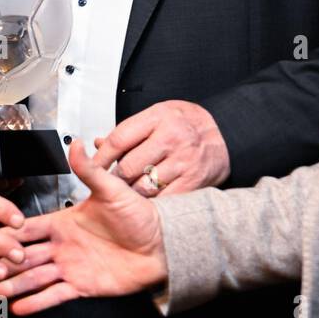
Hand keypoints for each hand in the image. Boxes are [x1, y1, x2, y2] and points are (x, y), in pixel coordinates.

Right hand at [0, 137, 167, 314]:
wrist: (162, 245)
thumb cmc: (141, 216)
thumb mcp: (113, 189)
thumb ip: (90, 170)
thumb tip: (77, 144)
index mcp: (65, 221)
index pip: (28, 228)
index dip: (6, 232)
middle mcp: (63, 245)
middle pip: (23, 256)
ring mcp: (70, 266)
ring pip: (33, 278)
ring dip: (11, 285)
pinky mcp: (81, 286)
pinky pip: (53, 296)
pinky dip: (35, 303)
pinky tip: (17, 307)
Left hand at [92, 100, 229, 196]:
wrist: (227, 133)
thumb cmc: (189, 123)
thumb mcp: (158, 115)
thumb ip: (130, 131)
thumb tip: (98, 144)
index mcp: (159, 117)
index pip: (119, 139)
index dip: (100, 157)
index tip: (92, 167)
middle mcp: (171, 137)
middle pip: (128, 166)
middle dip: (113, 179)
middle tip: (108, 184)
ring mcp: (183, 160)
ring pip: (143, 186)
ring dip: (130, 194)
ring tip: (126, 193)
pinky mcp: (193, 181)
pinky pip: (163, 198)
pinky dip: (151, 202)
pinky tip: (147, 200)